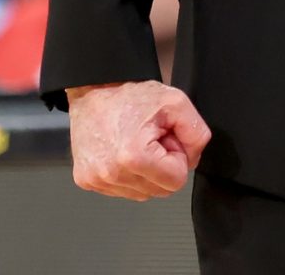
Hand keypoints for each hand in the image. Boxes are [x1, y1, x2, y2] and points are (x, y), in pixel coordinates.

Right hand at [68, 80, 211, 200]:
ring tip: (136, 145)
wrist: (94, 91)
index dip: (177, 157)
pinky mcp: (87, 181)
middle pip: (160, 190)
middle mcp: (111, 174)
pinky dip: (128, 175)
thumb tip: (193, 159)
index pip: (177, 181)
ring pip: (142, 193)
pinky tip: (122, 153)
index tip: (166, 140)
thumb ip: (196, 134)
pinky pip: (122, 190)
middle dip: (162, 166)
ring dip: (145, 172)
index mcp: (134, 157)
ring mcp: (97, 180)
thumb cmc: (129, 96)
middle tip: (152, 140)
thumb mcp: (176, 103)